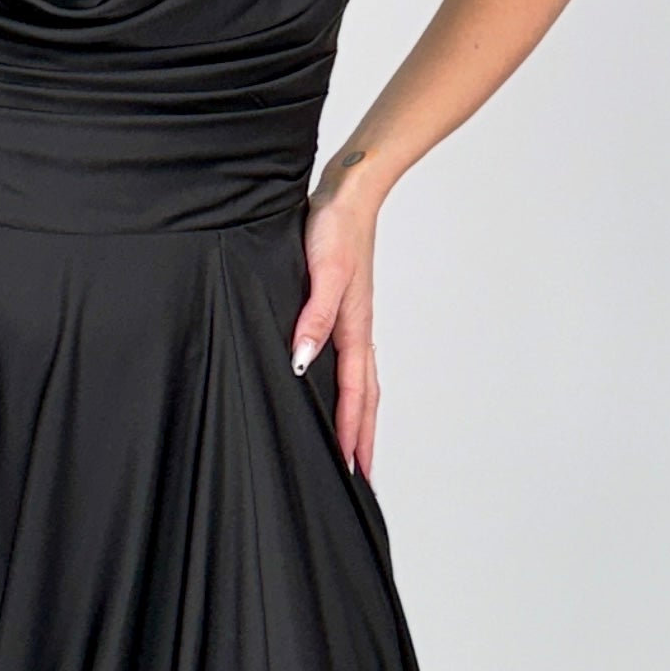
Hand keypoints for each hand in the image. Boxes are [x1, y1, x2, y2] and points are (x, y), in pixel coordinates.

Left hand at [291, 176, 380, 478]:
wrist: (349, 196)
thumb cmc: (335, 230)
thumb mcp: (322, 273)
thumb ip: (313, 317)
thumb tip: (303, 361)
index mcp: (354, 328)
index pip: (354, 394)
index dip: (351, 432)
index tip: (350, 468)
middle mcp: (358, 331)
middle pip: (366, 397)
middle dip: (364, 437)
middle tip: (361, 475)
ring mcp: (354, 322)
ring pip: (363, 382)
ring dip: (361, 416)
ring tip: (356, 445)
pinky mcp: (346, 310)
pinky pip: (353, 362)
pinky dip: (353, 388)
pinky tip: (340, 390)